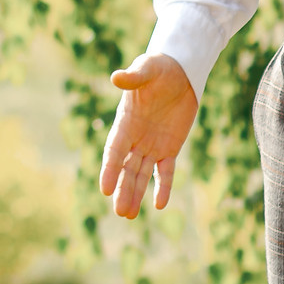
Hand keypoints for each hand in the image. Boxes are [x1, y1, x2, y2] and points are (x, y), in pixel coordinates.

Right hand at [100, 54, 198, 219]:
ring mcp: (152, 145)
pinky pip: (165, 171)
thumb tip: (116, 77)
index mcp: (126, 121)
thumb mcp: (147, 68)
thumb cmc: (159, 67)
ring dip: (134, 193)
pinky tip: (159, 204)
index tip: (104, 188)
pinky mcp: (170, 148)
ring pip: (141, 174)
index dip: (110, 169)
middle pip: (126, 169)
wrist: (180, 72)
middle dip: (122, 189)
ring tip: (127, 215)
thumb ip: (133, 77)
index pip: (115, 150)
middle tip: (119, 212)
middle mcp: (136, 137)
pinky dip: (163, 186)